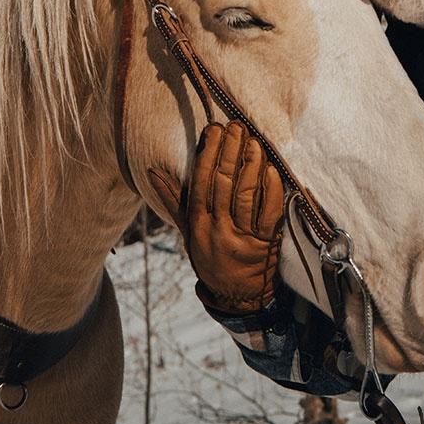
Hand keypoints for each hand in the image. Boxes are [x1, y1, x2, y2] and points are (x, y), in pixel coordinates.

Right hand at [148, 120, 285, 313]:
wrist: (236, 296)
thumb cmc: (211, 256)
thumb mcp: (188, 231)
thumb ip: (174, 198)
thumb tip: (151, 171)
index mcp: (197, 224)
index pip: (201, 183)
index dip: (208, 154)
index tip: (213, 130)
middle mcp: (218, 230)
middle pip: (223, 184)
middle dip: (230, 151)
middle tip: (235, 126)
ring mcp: (243, 238)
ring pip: (246, 195)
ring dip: (251, 164)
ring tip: (253, 140)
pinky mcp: (266, 244)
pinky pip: (269, 212)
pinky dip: (271, 188)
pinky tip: (271, 168)